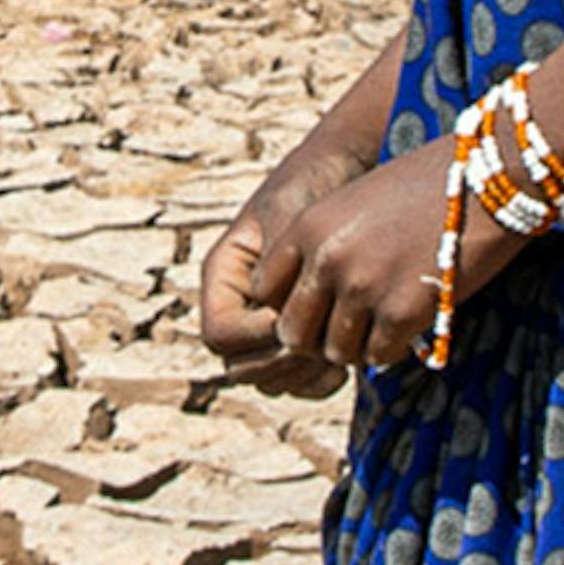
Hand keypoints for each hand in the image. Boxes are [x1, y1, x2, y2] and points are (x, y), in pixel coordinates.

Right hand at [200, 154, 364, 392]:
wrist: (337, 182)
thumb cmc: (310, 191)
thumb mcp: (291, 219)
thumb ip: (282, 268)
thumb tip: (278, 320)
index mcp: (223, 277)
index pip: (219, 334)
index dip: (255, 336)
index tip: (294, 317)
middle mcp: (238, 309)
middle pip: (238, 366)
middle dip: (280, 362)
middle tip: (320, 345)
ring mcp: (265, 329)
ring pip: (267, 380)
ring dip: (301, 377)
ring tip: (335, 355)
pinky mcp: (296, 339)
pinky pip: (295, 382)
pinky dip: (317, 382)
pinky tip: (345, 365)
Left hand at [252, 147, 473, 373]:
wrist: (491, 179)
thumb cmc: (427, 188)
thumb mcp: (355, 204)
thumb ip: (323, 247)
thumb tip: (309, 304)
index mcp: (308, 226)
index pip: (264, 290)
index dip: (289, 305)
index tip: (317, 305)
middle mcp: (326, 259)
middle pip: (294, 332)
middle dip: (319, 338)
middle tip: (351, 329)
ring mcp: (363, 287)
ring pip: (336, 352)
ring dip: (359, 347)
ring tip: (385, 326)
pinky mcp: (401, 312)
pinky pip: (379, 356)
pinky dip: (393, 350)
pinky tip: (411, 326)